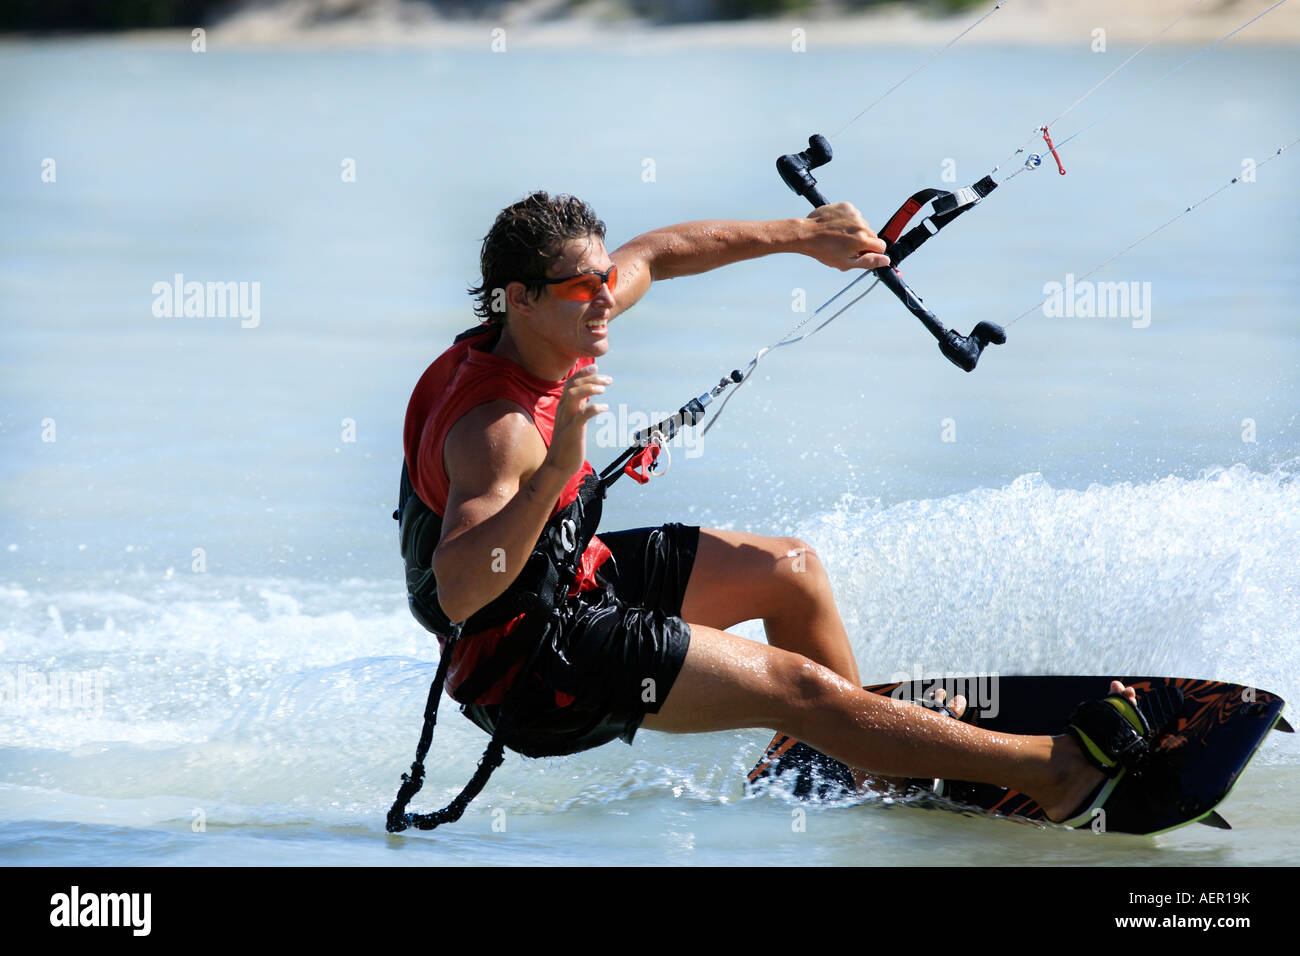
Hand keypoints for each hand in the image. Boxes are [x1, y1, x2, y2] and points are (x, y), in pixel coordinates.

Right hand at [544, 365, 609, 479]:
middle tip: (608, 380)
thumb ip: (578, 408)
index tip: (596, 367)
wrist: (559, 465)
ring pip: (574, 395)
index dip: (582, 373)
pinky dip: (594, 408)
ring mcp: (566, 420)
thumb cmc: (568, 444)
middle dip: (591, 378)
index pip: (570, 383)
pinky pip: (582, 415)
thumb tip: (587, 397)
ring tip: (604, 389)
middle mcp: (563, 410)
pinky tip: (605, 407)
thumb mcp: (573, 422)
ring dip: (590, 388)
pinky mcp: (572, 432)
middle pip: (573, 385)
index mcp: (563, 407)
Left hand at [804, 202, 890, 270]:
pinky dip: (849, 220)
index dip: (873, 252)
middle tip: (847, 246)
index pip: (881, 246)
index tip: (862, 254)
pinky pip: (854, 215)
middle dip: (864, 242)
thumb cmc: (824, 251)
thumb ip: (868, 262)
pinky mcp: (847, 206)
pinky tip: (837, 227)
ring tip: (839, 236)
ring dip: (855, 230)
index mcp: (862, 240)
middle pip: (872, 235)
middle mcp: (861, 225)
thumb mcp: (846, 263)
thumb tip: (886, 261)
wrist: (806, 234)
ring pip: (862, 225)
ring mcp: (854, 214)